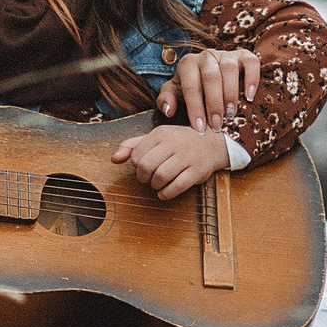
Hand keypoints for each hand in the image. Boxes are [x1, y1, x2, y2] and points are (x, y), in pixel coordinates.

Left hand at [113, 124, 231, 200]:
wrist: (212, 144)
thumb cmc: (180, 142)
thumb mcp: (157, 138)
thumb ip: (133, 146)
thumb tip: (114, 158)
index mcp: (161, 133)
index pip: (137, 154)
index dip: (136, 165)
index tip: (143, 167)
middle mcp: (174, 143)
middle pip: (147, 166)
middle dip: (143, 177)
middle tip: (147, 179)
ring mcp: (187, 157)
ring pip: (161, 176)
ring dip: (154, 186)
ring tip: (157, 184)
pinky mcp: (197, 171)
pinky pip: (176, 186)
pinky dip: (166, 193)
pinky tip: (164, 192)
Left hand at [155, 48, 258, 133]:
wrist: (211, 77)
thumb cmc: (193, 88)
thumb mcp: (175, 93)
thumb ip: (166, 99)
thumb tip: (168, 110)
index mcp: (188, 64)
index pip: (190, 85)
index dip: (195, 108)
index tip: (200, 128)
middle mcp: (206, 56)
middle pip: (211, 77)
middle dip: (213, 104)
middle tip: (217, 125)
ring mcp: (226, 54)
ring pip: (229, 69)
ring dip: (230, 93)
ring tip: (231, 114)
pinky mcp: (244, 56)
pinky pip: (251, 62)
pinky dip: (252, 78)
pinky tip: (249, 96)